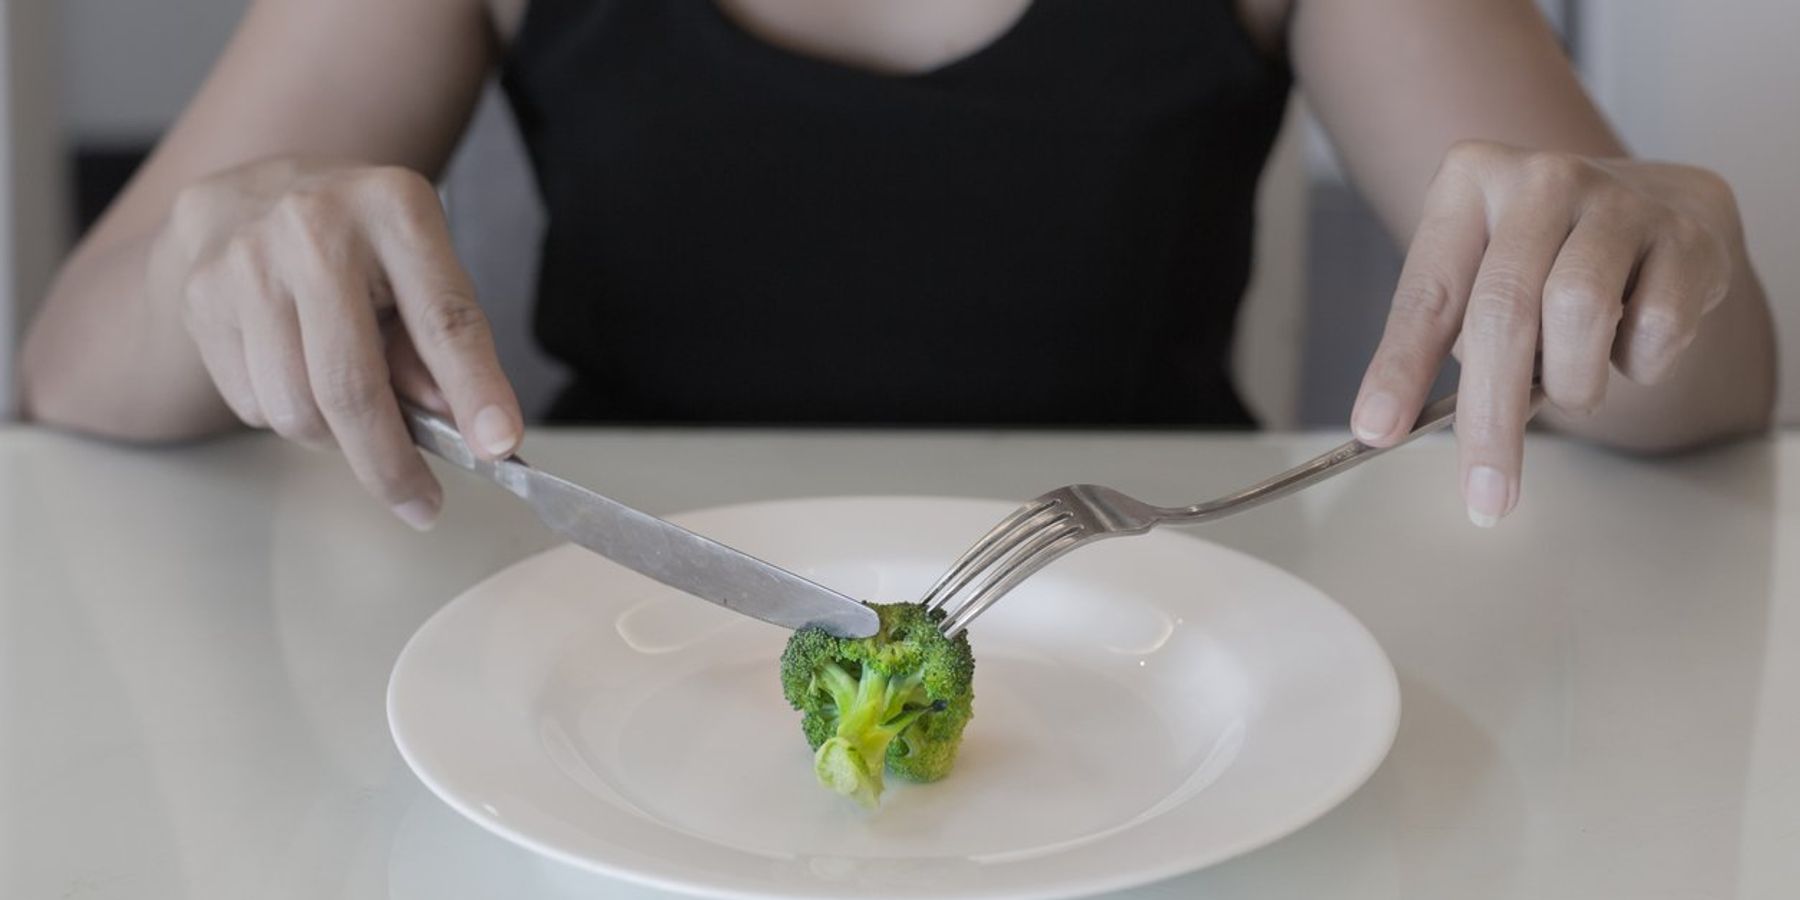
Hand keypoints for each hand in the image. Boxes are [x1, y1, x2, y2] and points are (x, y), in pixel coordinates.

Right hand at [152, 158, 521, 529]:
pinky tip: (297, 372)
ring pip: (296, 410)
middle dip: (391, 464)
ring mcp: (246, 263)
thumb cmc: (358, 245)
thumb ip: (440, 345)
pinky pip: (254, 406)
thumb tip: (461, 430)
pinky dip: (287, 415)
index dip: (474, 389)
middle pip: (351, 386)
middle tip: (421, 503)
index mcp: (394, 209)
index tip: (498, 446)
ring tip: (352, 409)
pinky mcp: (201, 300)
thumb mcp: (419, 268)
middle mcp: (313, 229)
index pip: (443, 319)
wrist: (248, 196)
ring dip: (334, 439)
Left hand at [1350, 140, 1738, 525]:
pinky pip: (1655, 326)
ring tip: (1573, 386)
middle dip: (1490, 417)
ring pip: (1580, 314)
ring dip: (1573, 381)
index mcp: (1468, 183)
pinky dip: (1638, 362)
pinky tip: (1631, 339)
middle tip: (1485, 492)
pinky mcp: (1688, 233)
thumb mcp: (1479, 277)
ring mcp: (1619, 199)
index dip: (1399, 369)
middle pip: (1503, 313)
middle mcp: (1541, 180)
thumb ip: (1448, 339)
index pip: (1426, 296)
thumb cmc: (1546, 259)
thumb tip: (1396, 425)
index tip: (1377, 431)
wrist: (1658, 208)